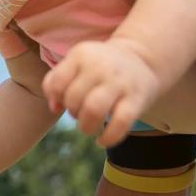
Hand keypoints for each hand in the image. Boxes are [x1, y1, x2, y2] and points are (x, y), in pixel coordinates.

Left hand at [41, 38, 160, 146]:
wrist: (141, 59)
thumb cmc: (99, 66)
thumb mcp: (76, 62)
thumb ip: (56, 81)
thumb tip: (54, 107)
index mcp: (81, 55)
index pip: (57, 83)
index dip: (56, 99)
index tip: (64, 102)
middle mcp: (100, 66)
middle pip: (74, 99)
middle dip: (73, 113)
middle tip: (81, 113)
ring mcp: (119, 82)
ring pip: (93, 110)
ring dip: (86, 126)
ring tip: (89, 126)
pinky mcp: (137, 99)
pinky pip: (120, 123)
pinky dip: (108, 138)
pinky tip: (102, 140)